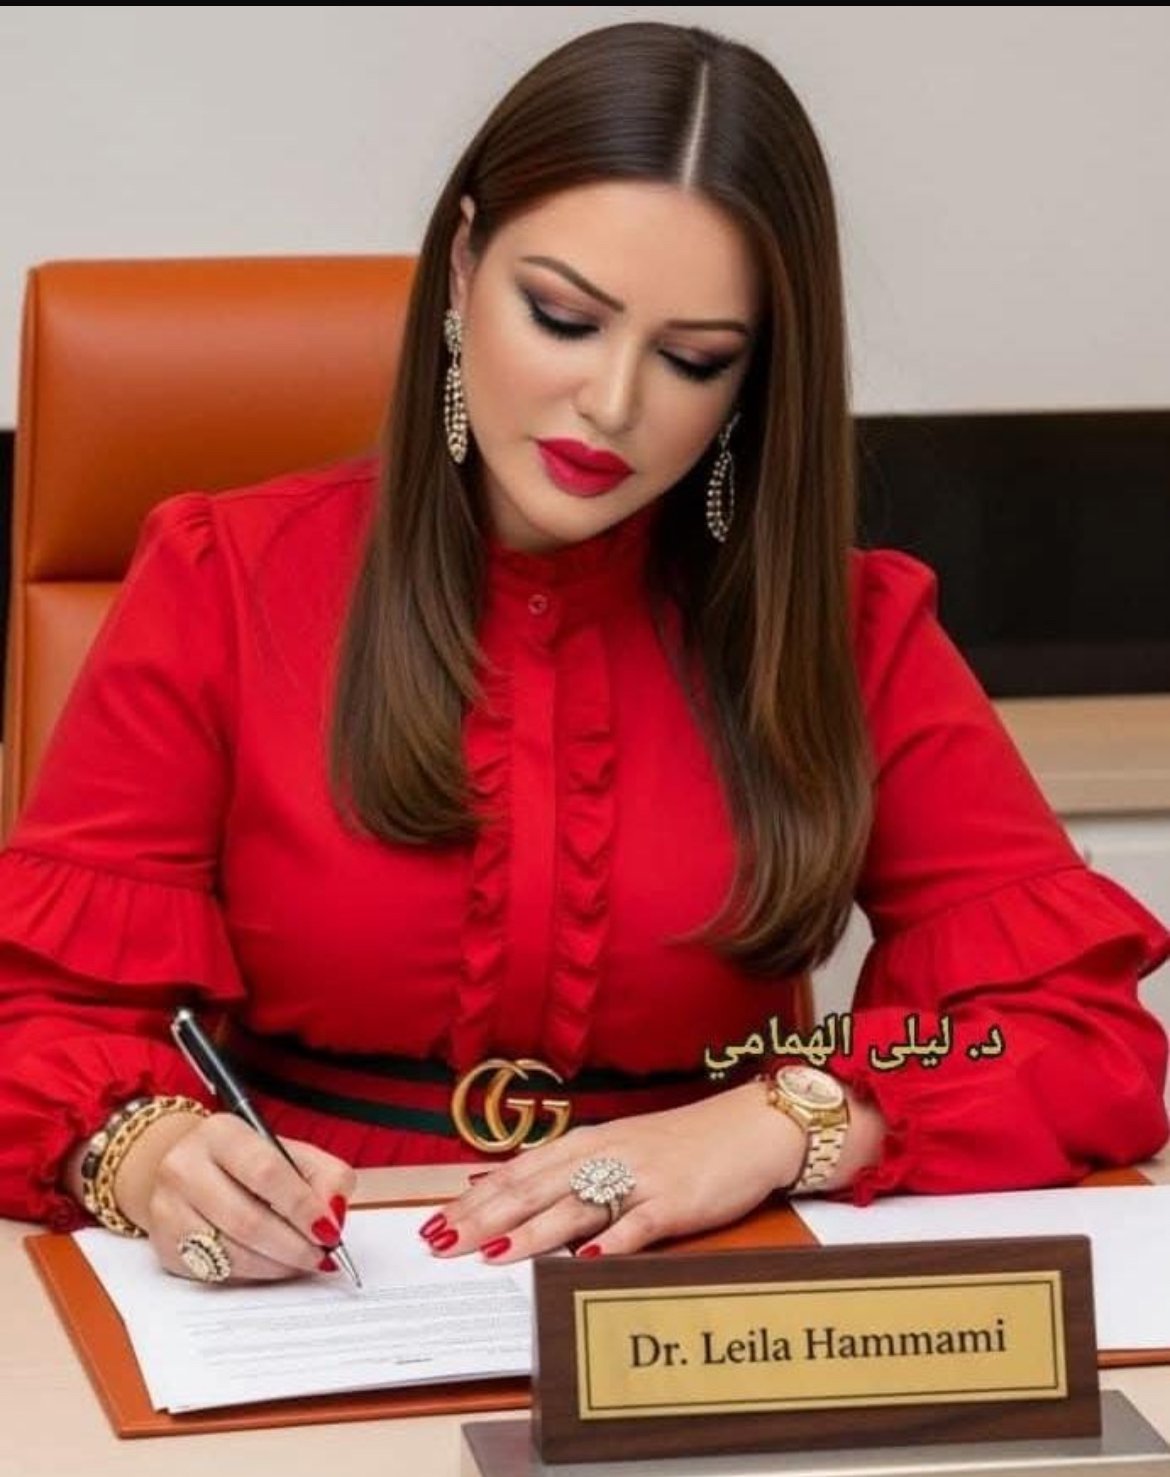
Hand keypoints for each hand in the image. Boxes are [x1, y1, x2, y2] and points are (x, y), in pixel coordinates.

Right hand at [114, 1111, 355, 1283]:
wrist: (187, 1167)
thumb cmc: (248, 1162)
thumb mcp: (290, 1152)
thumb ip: (325, 1176)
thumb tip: (334, 1215)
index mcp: (221, 1133)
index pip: (266, 1172)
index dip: (302, 1206)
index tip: (329, 1230)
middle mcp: (185, 1166)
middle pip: (246, 1219)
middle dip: (293, 1245)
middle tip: (320, 1256)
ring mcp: (168, 1208)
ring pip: (230, 1252)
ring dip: (276, 1265)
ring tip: (301, 1262)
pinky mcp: (164, 1245)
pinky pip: (216, 1272)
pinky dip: (253, 1274)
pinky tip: (272, 1265)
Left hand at [424, 1081, 807, 1262]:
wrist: (748, 1127)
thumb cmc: (682, 1143)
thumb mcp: (620, 1147)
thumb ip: (571, 1170)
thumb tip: (514, 1190)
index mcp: (589, 1142)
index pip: (519, 1171)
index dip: (476, 1196)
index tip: (437, 1219)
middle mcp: (606, 1155)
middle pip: (535, 1189)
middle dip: (484, 1216)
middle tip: (442, 1241)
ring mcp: (640, 1179)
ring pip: (574, 1207)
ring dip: (531, 1233)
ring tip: (492, 1255)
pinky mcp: (675, 1202)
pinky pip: (637, 1226)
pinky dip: (609, 1244)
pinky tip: (583, 1262)